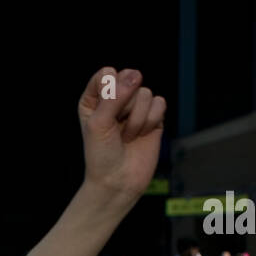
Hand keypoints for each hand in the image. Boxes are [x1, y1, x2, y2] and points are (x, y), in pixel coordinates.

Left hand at [78, 67, 165, 201]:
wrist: (118, 181)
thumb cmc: (101, 155)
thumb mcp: (99, 123)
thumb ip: (114, 96)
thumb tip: (135, 75)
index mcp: (95, 97)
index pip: (107, 73)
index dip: (110, 90)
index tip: (104, 113)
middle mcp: (115, 99)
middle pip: (129, 79)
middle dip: (125, 105)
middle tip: (116, 127)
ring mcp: (135, 107)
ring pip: (145, 93)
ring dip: (137, 119)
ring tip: (127, 136)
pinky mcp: (153, 117)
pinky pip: (160, 103)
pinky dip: (151, 121)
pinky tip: (141, 135)